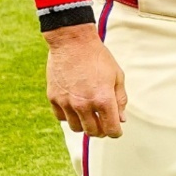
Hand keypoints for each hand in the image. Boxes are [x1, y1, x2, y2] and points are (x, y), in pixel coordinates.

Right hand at [45, 23, 126, 137]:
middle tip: (103, 124)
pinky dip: (69, 117)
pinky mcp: (53, 98)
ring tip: (89, 115)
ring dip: (84, 125)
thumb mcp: (117, 76)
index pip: (111, 130)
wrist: (72, 42)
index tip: (116, 130)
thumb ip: (120, 100)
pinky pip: (61, 117)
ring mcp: (67, 102)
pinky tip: (75, 108)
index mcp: (103, 99)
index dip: (116, 132)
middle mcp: (84, 104)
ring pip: (76, 127)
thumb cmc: (98, 58)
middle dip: (101, 131)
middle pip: (93, 132)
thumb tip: (121, 120)